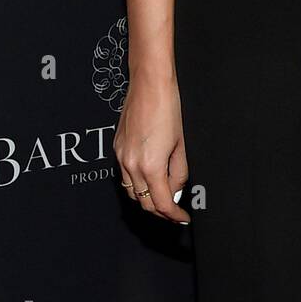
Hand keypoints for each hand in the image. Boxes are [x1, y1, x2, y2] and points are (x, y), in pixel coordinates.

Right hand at [114, 67, 190, 223]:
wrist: (149, 83)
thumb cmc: (170, 108)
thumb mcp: (182, 143)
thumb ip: (179, 172)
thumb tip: (176, 191)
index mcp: (151, 166)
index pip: (161, 203)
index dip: (174, 215)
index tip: (183, 218)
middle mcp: (131, 165)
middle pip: (144, 202)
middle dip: (160, 211)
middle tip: (175, 212)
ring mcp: (120, 157)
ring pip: (131, 191)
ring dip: (146, 199)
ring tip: (164, 197)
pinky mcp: (116, 148)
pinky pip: (125, 175)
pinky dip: (137, 183)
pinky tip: (150, 178)